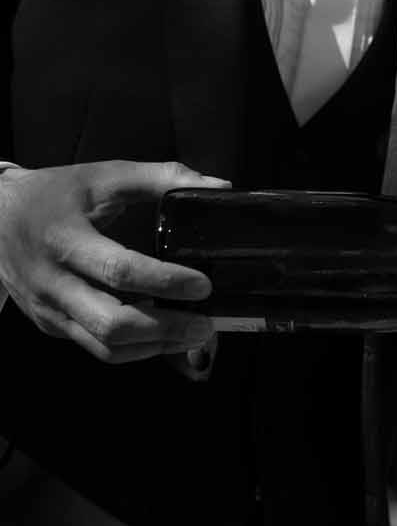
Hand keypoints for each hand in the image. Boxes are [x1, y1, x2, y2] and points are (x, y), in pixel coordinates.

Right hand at [0, 159, 227, 363]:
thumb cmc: (52, 195)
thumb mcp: (103, 177)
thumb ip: (161, 177)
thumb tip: (217, 186)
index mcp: (66, 240)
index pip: (119, 271)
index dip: (166, 282)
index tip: (203, 285)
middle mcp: (53, 282)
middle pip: (112, 324)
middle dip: (166, 329)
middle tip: (205, 322)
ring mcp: (49, 310)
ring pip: (106, 347)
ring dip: (156, 347)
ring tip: (193, 333)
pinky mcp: (51, 325)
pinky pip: (96, 348)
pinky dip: (135, 348)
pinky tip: (163, 336)